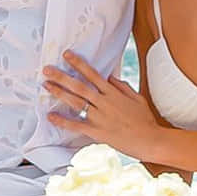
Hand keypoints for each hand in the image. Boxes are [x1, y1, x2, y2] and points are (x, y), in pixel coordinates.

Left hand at [43, 52, 164, 160]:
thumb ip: (122, 86)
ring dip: (59, 93)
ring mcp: (100, 117)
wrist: (150, 140)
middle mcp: (104, 102)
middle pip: (79, 86)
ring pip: (76, 102)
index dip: (78, 64)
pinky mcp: (97, 132)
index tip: (67, 55)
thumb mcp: (137, 98)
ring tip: (46, 85)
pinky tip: (50, 116)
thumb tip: (110, 77)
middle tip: (47, 69)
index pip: (93, 74)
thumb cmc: (145, 120)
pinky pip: (76, 125)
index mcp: (113, 93)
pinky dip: (63, 121)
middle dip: (62, 76)